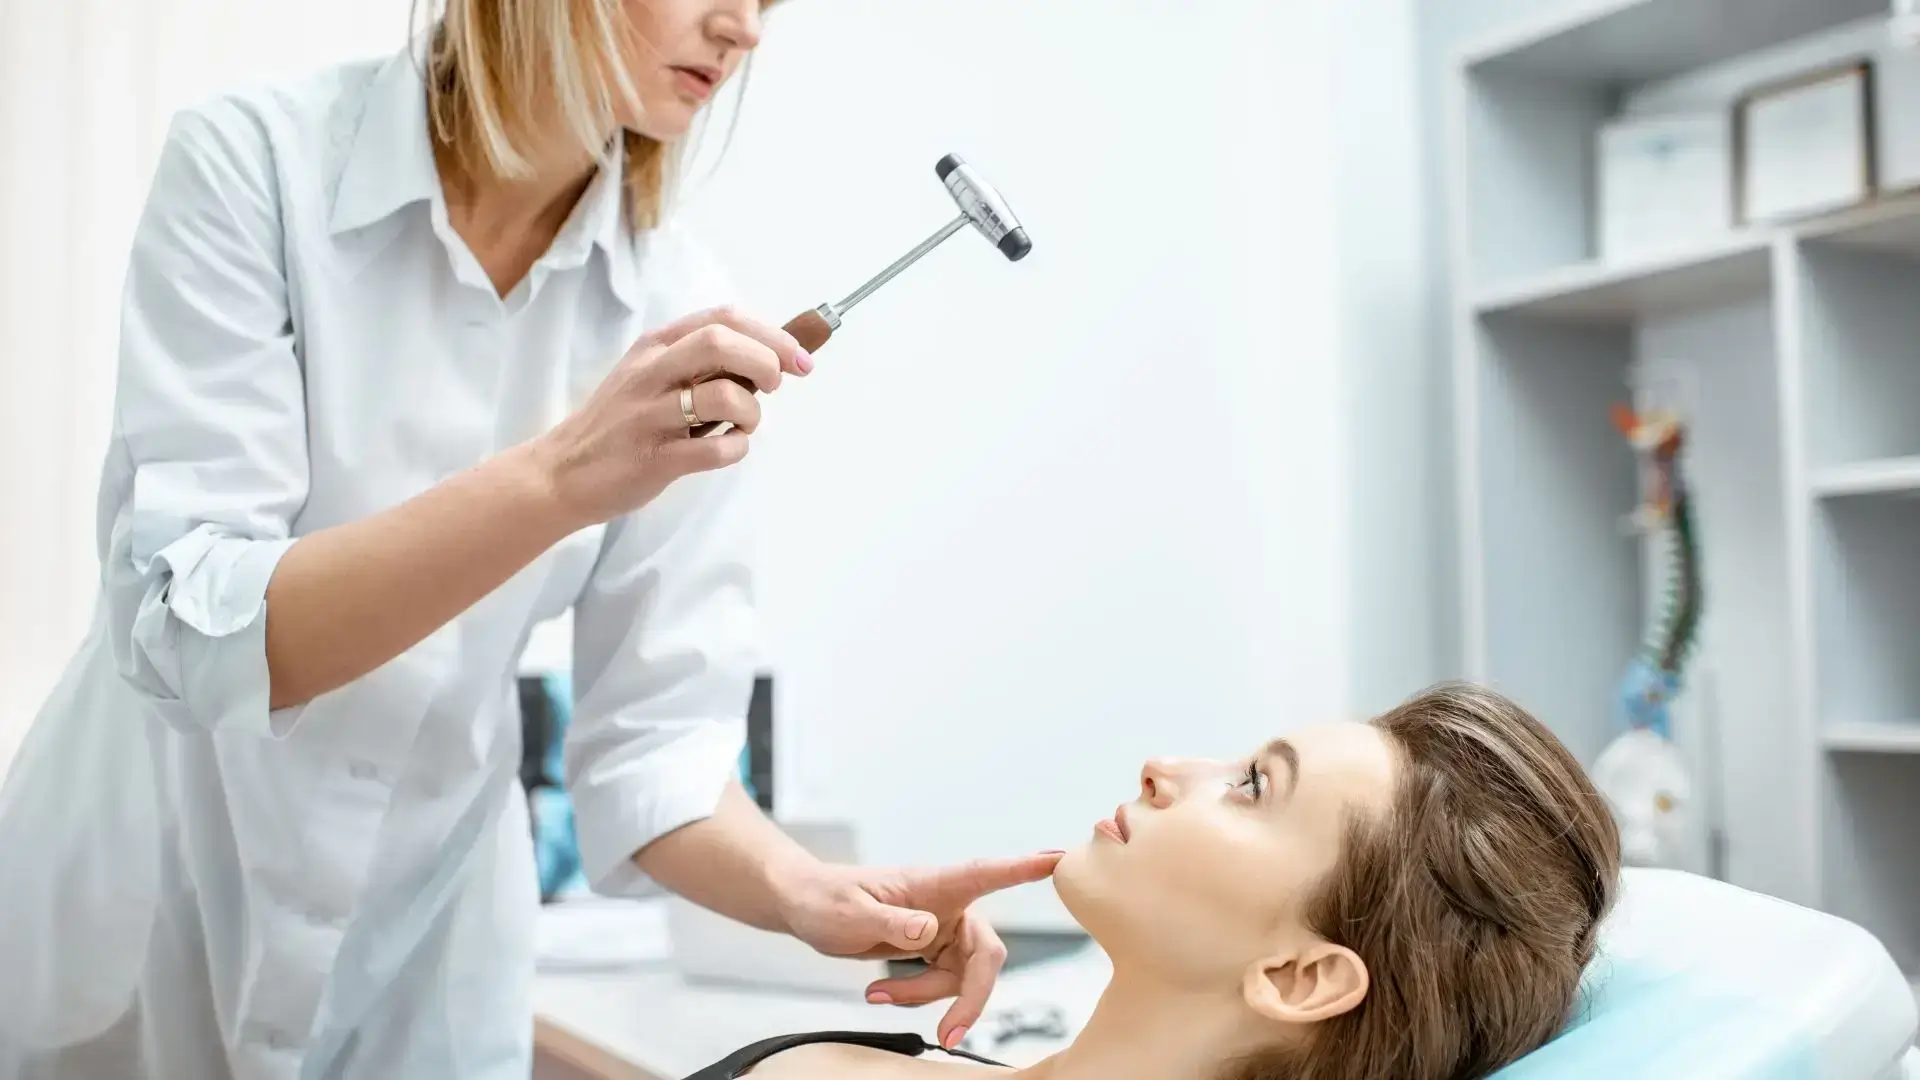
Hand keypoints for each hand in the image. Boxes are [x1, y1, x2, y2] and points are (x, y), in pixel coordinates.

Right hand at [533, 306, 811, 528]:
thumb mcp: (651, 375)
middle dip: (766, 362)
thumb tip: (767, 357)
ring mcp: (649, 414)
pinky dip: (736, 449)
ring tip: (743, 425)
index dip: (773, 334)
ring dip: (752, 413)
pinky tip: (726, 448)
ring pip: (723, 396)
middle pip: (723, 342)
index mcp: (656, 346)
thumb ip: (699, 362)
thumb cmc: (620, 423)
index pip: (725, 318)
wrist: (561, 472)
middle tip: (773, 386)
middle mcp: (651, 372)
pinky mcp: (652, 458)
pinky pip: (714, 449)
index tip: (799, 358)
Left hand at [779, 852, 1063, 1048]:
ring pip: (961, 977)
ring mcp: (942, 930)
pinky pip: (940, 984)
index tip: (1060, 858)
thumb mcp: (851, 912)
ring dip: (925, 997)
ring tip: (877, 994)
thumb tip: (931, 932)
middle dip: (972, 997)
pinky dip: (913, 996)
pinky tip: (878, 993)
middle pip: (985, 954)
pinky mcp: (932, 950)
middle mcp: (948, 906)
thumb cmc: (825, 898)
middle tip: (950, 1034)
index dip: (1026, 868)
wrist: (805, 907)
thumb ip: (893, 921)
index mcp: (936, 884)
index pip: (989, 873)